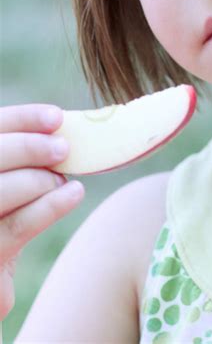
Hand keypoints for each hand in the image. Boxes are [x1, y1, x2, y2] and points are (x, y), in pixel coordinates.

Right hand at [0, 103, 84, 320]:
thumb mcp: (5, 193)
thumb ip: (19, 164)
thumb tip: (58, 129)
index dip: (21, 119)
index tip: (56, 117)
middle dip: (31, 147)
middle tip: (64, 148)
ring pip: (1, 191)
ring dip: (40, 179)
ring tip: (64, 180)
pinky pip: (16, 227)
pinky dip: (50, 207)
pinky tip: (72, 194)